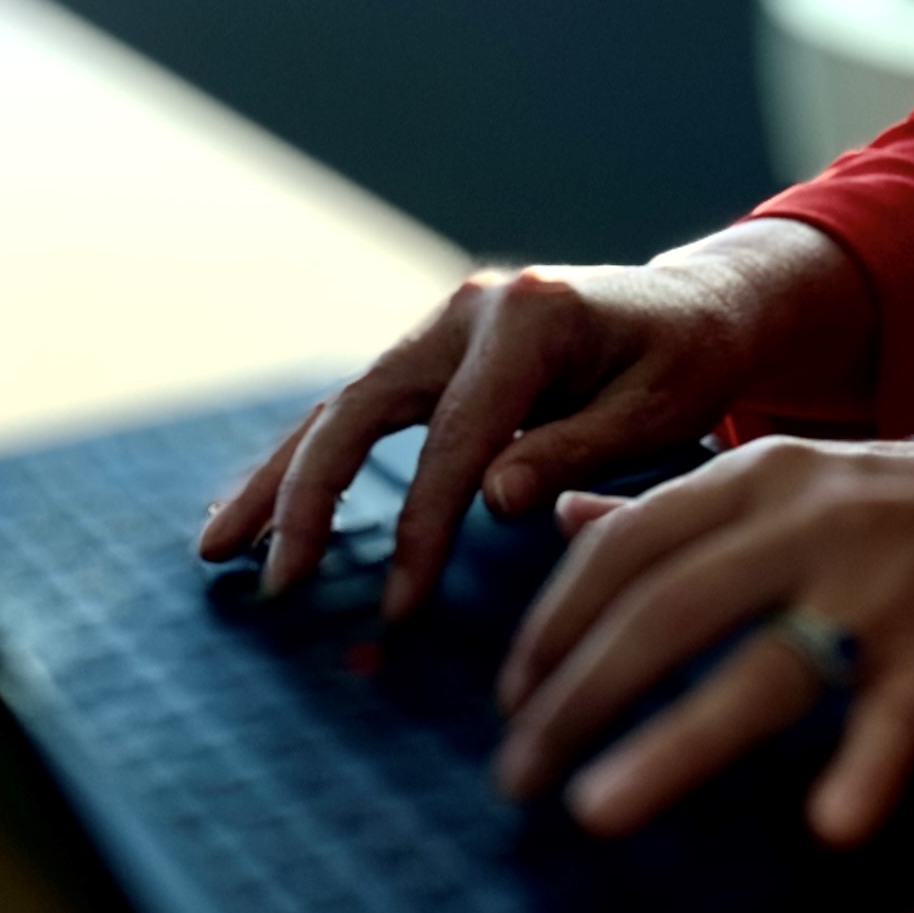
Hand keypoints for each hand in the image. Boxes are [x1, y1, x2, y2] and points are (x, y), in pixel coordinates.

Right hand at [193, 219, 867, 618]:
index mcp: (530, 316)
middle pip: (363, 406)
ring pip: (340, 406)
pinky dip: (306, 461)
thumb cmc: (687, 363)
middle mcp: (469, 309)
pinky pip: (357, 410)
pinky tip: (257, 511)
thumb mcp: (660, 408)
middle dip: (310, 498)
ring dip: (276, 479)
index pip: (459, 435)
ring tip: (216, 549)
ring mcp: (441, 325)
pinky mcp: (430, 352)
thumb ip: (579, 449)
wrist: (697, 307)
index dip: (422, 524)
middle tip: (277, 584)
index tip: (398, 605)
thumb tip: (493, 499)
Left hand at [489, 435, 913, 846]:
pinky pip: (896, 717)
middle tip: (517, 772)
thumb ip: (684, 506)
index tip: (512, 692)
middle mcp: (812, 519)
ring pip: (762, 667)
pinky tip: (830, 825)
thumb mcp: (800, 480)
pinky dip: (865, 772)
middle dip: (577, 695)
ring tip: (596, 809)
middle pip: (665, 609)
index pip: (627, 544)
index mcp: (763, 476)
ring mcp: (882, 583)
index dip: (554, 621)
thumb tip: (566, 522)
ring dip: (673, 744)